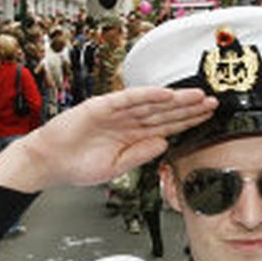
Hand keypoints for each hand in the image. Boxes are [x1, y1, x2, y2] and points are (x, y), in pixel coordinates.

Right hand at [0, 87, 216, 193]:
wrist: (48, 163)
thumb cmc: (77, 165)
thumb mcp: (117, 167)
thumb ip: (141, 154)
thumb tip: (165, 143)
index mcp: (131, 135)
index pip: (166, 126)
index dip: (188, 121)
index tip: (208, 117)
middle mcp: (127, 121)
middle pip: (164, 112)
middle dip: (189, 108)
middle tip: (213, 102)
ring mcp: (115, 112)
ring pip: (151, 103)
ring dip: (175, 99)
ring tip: (197, 96)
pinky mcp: (101, 106)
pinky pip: (128, 99)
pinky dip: (147, 95)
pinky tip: (165, 93)